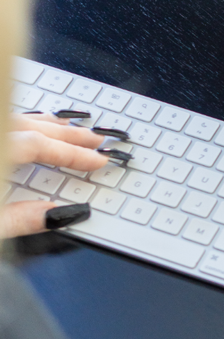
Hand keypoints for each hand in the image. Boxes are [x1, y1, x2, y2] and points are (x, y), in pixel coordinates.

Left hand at [1, 113, 108, 236]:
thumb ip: (20, 219)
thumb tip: (57, 215)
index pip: (38, 145)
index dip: (72, 153)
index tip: (98, 160)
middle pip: (30, 127)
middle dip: (67, 134)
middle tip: (95, 138)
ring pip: (16, 119)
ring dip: (46, 124)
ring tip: (69, 126)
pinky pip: (3, 120)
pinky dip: (24, 123)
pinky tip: (30, 126)